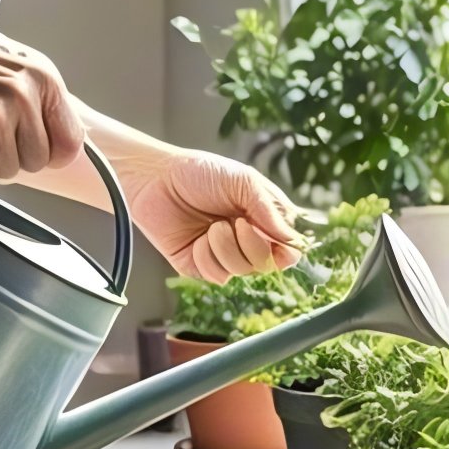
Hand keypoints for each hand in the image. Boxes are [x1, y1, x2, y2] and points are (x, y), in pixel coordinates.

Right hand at [0, 10, 83, 183]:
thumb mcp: (18, 68)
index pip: (71, 142)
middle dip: (14, 155)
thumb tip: (65, 145)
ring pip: (8, 171)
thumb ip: (43, 103)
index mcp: (44, 79)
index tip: (38, 150)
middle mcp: (25, 96)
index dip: (53, 153)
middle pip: (37, 161)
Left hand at [121, 146, 303, 280]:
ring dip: (226, 247)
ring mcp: (224, 254)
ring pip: (242, 271)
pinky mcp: (200, 265)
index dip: (285, 249)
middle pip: (268, 264)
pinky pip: (216, 275)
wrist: (156, 179)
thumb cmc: (200, 172)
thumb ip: (269, 210)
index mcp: (263, 218)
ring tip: (212, 226)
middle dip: (252, 244)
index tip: (272, 236)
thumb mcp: (243, 181)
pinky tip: (197, 239)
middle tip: (235, 222)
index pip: (289, 248)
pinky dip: (207, 256)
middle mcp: (247, 239)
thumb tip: (292, 239)